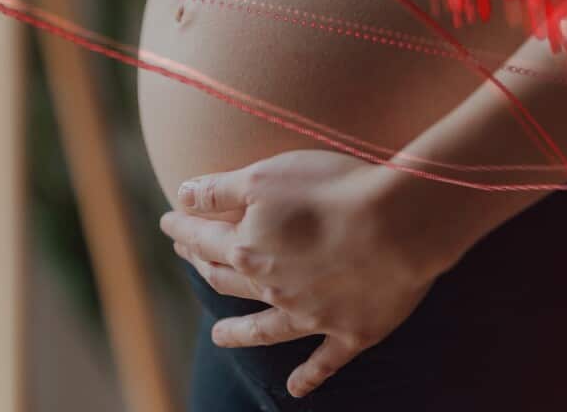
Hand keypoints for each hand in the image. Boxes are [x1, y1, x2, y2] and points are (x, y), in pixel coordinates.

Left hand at [160, 150, 457, 397]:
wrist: (398, 224)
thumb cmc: (331, 190)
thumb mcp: (263, 176)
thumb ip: (219, 191)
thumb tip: (181, 196)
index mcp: (248, 249)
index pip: (203, 239)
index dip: (182, 228)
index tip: (168, 221)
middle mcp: (272, 289)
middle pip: (228, 280)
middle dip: (204, 266)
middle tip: (190, 259)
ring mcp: (311, 316)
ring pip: (264, 328)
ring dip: (239, 333)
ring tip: (219, 337)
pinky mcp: (351, 332)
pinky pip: (324, 362)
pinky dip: (308, 377)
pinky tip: (295, 390)